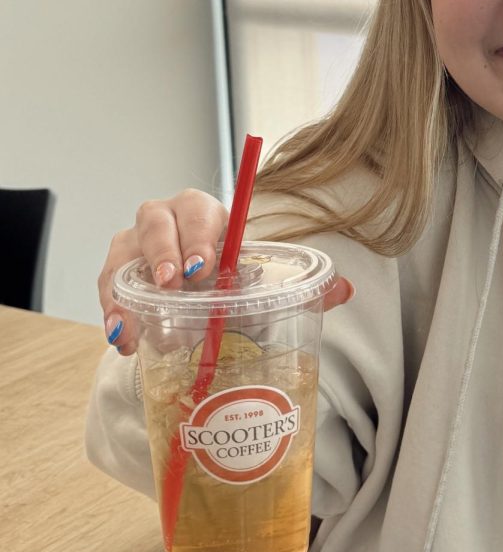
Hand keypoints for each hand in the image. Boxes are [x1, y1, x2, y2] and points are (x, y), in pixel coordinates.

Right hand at [98, 188, 353, 354]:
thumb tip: (345, 290)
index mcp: (207, 215)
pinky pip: (107, 286)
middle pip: (156, 221)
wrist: (197, 297)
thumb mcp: (261, 284)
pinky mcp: (115, 273)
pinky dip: (113, 312)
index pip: (202, 211)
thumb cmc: (230, 282)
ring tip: (134, 322)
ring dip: (127, 288)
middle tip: (175, 285)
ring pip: (124, 253)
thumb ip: (303, 288)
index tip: (204, 267)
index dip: (200, 235)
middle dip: (163, 253)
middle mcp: (167, 220)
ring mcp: (135, 245)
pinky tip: (123, 340)